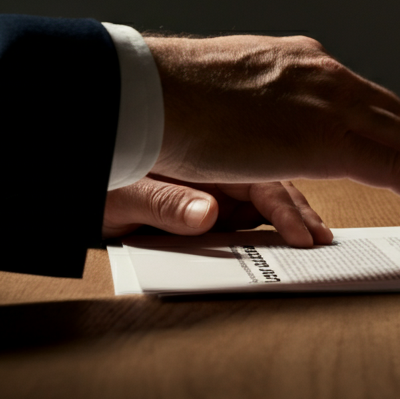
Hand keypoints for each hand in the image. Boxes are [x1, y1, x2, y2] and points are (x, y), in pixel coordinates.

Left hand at [102, 175, 332, 247]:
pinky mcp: (207, 207)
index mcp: (203, 156)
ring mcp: (215, 188)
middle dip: (299, 215)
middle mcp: (216, 169)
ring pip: (265, 201)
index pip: (259, 181)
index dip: (285, 210)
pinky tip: (288, 241)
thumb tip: (206, 216)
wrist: (75, 188)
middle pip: (273, 187)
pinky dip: (268, 229)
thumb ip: (164, 203)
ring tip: (316, 242)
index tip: (304, 236)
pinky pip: (245, 218)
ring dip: (290, 221)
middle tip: (324, 241)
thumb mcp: (124, 193)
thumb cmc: (96, 184)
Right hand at [147, 34, 399, 216]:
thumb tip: (266, 117)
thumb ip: (261, 101)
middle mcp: (326, 75)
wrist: (152, 93)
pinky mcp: (329, 141)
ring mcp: (331, 104)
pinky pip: (397, 167)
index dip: (395, 124)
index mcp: (303, 61)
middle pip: (396, 115)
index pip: (366, 97)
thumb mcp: (231, 87)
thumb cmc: (171, 97)